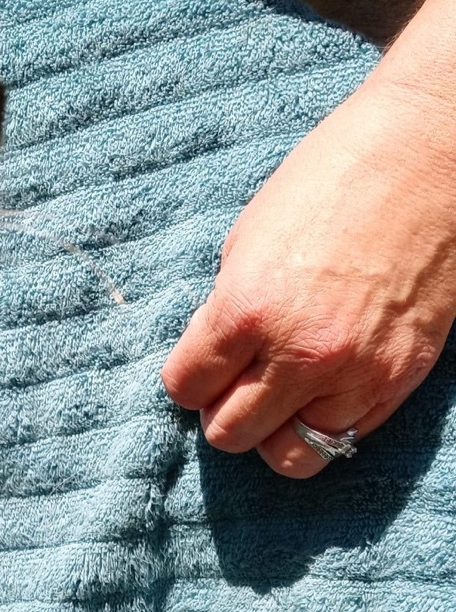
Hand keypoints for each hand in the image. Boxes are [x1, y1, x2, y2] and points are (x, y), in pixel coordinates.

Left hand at [161, 74, 455, 476]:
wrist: (426, 156)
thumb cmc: (331, 181)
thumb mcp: (249, 239)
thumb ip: (227, 310)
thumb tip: (215, 360)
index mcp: (245, 309)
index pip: (184, 387)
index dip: (188, 376)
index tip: (202, 362)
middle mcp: (298, 353)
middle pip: (228, 434)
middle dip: (223, 409)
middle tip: (237, 380)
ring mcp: (355, 372)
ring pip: (289, 455)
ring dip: (275, 429)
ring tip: (281, 393)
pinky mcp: (400, 379)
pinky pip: (346, 437)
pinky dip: (325, 421)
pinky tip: (325, 384)